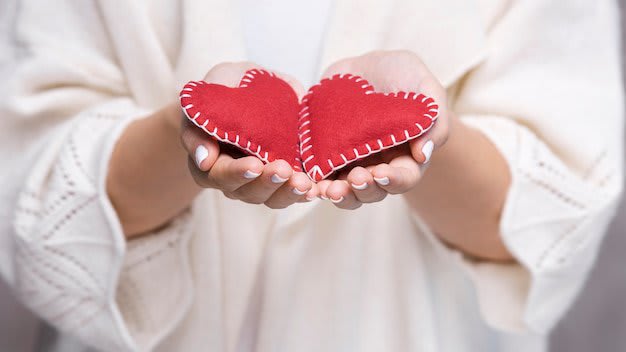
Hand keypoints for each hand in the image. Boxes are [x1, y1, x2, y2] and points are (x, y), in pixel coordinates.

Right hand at [179, 62, 319, 207]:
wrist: (256, 86)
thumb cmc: (227, 85)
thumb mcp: (213, 87)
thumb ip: (202, 116)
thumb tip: (204, 160)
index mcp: (209, 161)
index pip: (218, 175)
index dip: (236, 173)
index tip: (254, 164)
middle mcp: (234, 179)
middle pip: (247, 191)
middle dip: (267, 182)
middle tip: (284, 170)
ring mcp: (260, 182)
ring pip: (272, 198)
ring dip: (288, 192)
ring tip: (304, 182)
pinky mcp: (284, 179)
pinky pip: (293, 194)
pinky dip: (306, 193)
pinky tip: (317, 188)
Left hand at [317, 50, 452, 208]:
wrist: (368, 66)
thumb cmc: (404, 76)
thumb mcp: (425, 87)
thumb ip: (433, 119)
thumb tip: (423, 154)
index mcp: (406, 157)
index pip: (404, 179)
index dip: (394, 181)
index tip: (382, 173)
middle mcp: (378, 166)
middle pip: (373, 192)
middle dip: (364, 189)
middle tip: (356, 178)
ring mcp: (351, 163)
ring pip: (346, 191)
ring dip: (339, 194)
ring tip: (329, 188)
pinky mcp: (326, 156)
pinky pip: (319, 176)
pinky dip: (313, 184)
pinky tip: (308, 183)